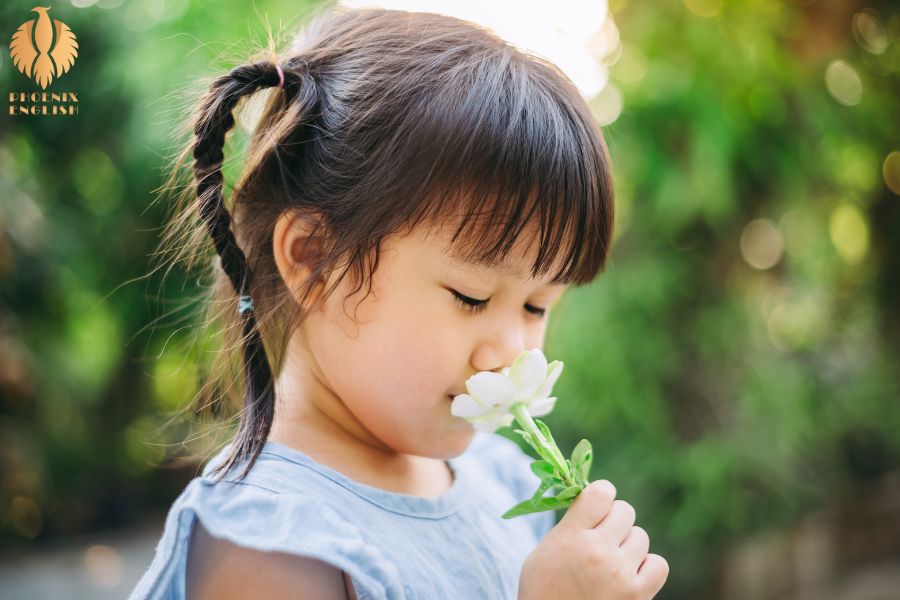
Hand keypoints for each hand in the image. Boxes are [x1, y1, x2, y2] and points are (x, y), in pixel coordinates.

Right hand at [518, 480, 668, 599]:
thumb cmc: (543, 587)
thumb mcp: (544, 549)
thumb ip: (570, 524)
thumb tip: (595, 501)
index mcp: (571, 536)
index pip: (601, 492)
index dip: (601, 494)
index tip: (596, 505)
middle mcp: (598, 551)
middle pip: (625, 511)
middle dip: (614, 519)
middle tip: (601, 536)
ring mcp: (620, 573)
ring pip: (640, 536)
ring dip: (627, 544)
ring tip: (611, 560)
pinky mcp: (637, 594)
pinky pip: (658, 564)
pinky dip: (646, 565)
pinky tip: (629, 573)